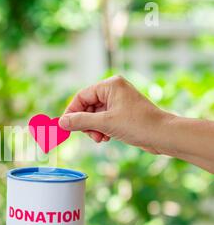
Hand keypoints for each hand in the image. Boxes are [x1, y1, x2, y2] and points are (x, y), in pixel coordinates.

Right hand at [59, 75, 174, 153]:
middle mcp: (114, 90)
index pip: (81, 96)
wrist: (163, 135)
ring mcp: (119, 102)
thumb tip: (61, 122)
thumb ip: (80, 121)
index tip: (65, 126)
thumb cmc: (138, 124)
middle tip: (89, 135)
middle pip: (87, 106)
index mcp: (110, 85)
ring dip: (93, 128)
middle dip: (86, 123)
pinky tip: (106, 138)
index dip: (71, 112)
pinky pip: (103, 120)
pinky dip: (101, 129)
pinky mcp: (123, 113)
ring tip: (100, 138)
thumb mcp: (105, 123)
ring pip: (94, 115)